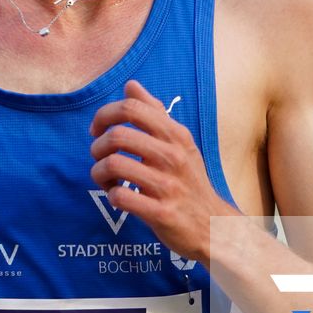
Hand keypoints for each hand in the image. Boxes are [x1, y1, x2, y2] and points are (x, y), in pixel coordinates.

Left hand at [88, 79, 231, 264]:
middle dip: (97, 146)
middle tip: (99, 158)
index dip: (104, 115)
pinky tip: (119, 197)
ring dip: (99, 173)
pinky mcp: (162, 213)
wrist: (214, 226)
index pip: (132, 108)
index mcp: (176, 135)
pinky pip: (121, 197)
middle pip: (117, 135)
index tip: (98, 130)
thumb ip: (154, 113)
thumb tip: (131, 85)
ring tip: (107, 180)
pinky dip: (111, 195)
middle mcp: (174, 156)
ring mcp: (168, 186)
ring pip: (113, 165)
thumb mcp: (180, 144)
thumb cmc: (190, 182)